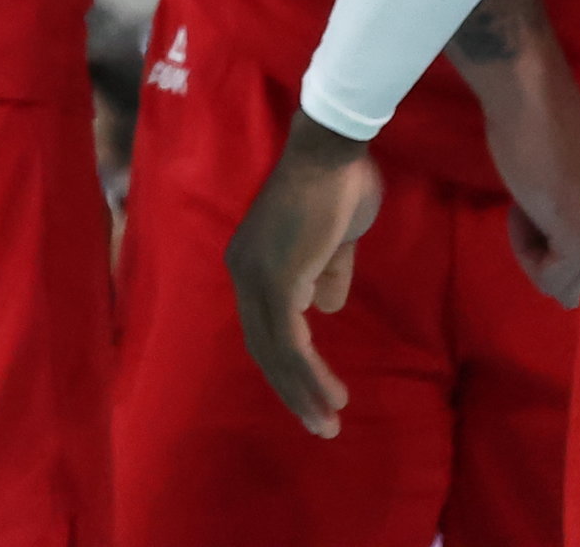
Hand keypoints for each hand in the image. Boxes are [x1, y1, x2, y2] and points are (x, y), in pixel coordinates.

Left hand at [228, 122, 383, 434]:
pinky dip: (308, 371)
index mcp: (252, 263)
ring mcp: (256, 276)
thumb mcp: (333, 243)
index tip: (313, 395)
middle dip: (291, 389)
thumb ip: (326, 273)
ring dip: (302, 390)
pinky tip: (330, 394)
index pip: (263, 328)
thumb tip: (325, 307)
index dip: (287, 364)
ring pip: (275, 350)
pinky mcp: (277, 279)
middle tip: (320, 424)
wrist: (332, 155)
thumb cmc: (336, 190)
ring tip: (328, 421)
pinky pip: (290, 340)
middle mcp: (243, 272)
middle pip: (262, 346)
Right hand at [466, 17, 579, 304]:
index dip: (575, 261)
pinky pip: (549, 277)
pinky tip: (523, 210)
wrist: (533, 101)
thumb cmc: (553, 131)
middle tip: (540, 221)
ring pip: (569, 291)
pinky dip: (526, 250)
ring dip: (540, 257)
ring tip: (532, 213)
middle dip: (556, 264)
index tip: (552, 224)